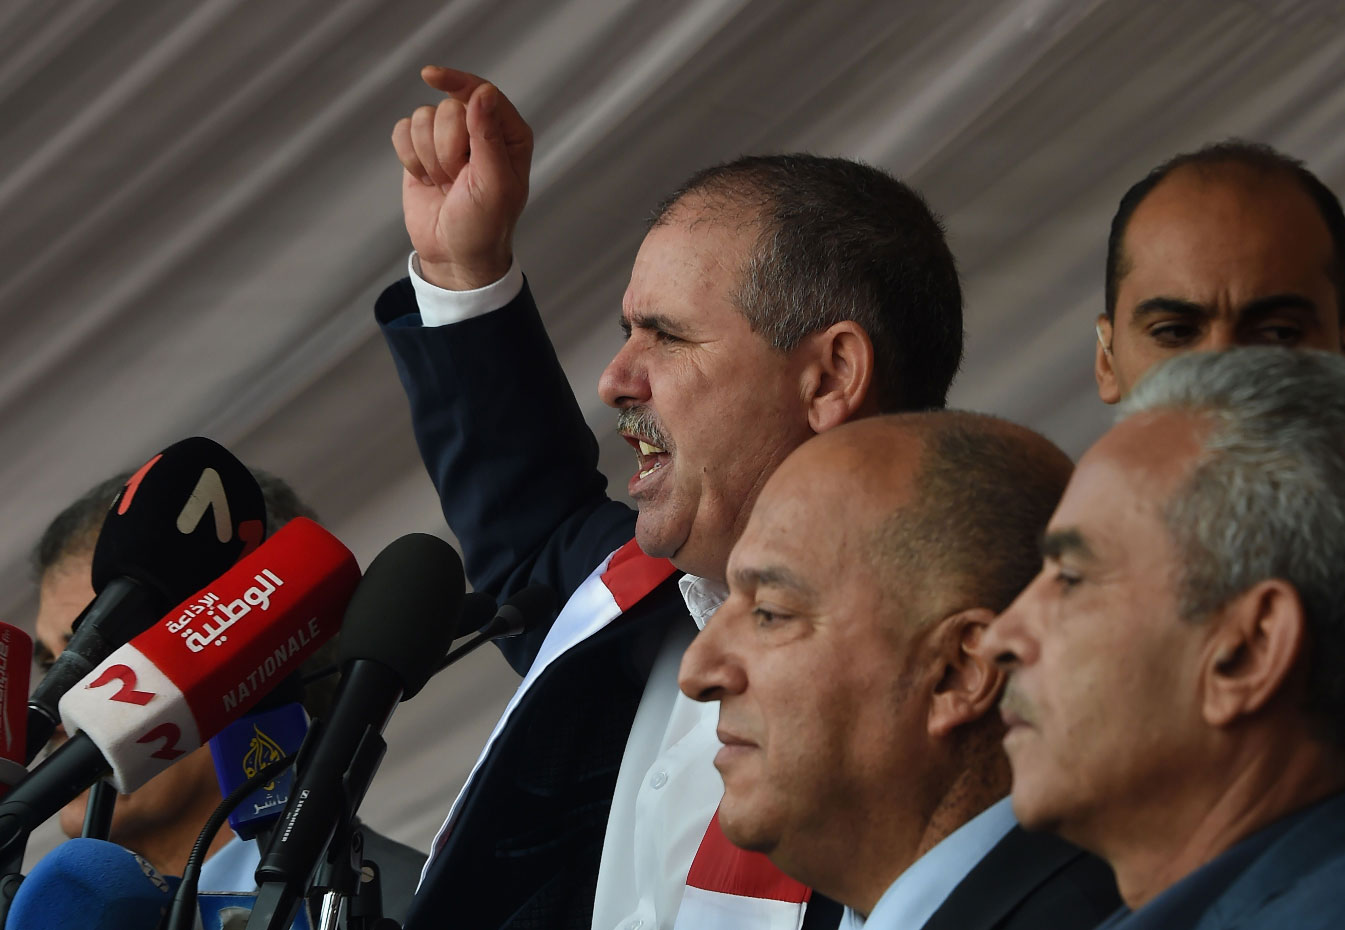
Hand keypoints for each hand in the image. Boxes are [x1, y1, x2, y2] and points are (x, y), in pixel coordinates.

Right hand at [391, 67, 532, 289]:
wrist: (454, 255)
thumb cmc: (483, 225)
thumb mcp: (494, 184)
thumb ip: (488, 137)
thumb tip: (482, 92)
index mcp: (509, 135)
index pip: (482, 92)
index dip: (457, 82)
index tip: (431, 76)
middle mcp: (479, 130)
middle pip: (447, 108)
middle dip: (446, 148)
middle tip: (458, 179)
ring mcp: (448, 139)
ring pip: (422, 118)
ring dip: (428, 157)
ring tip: (445, 183)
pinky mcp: (421, 150)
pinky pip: (402, 132)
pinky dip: (409, 158)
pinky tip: (425, 180)